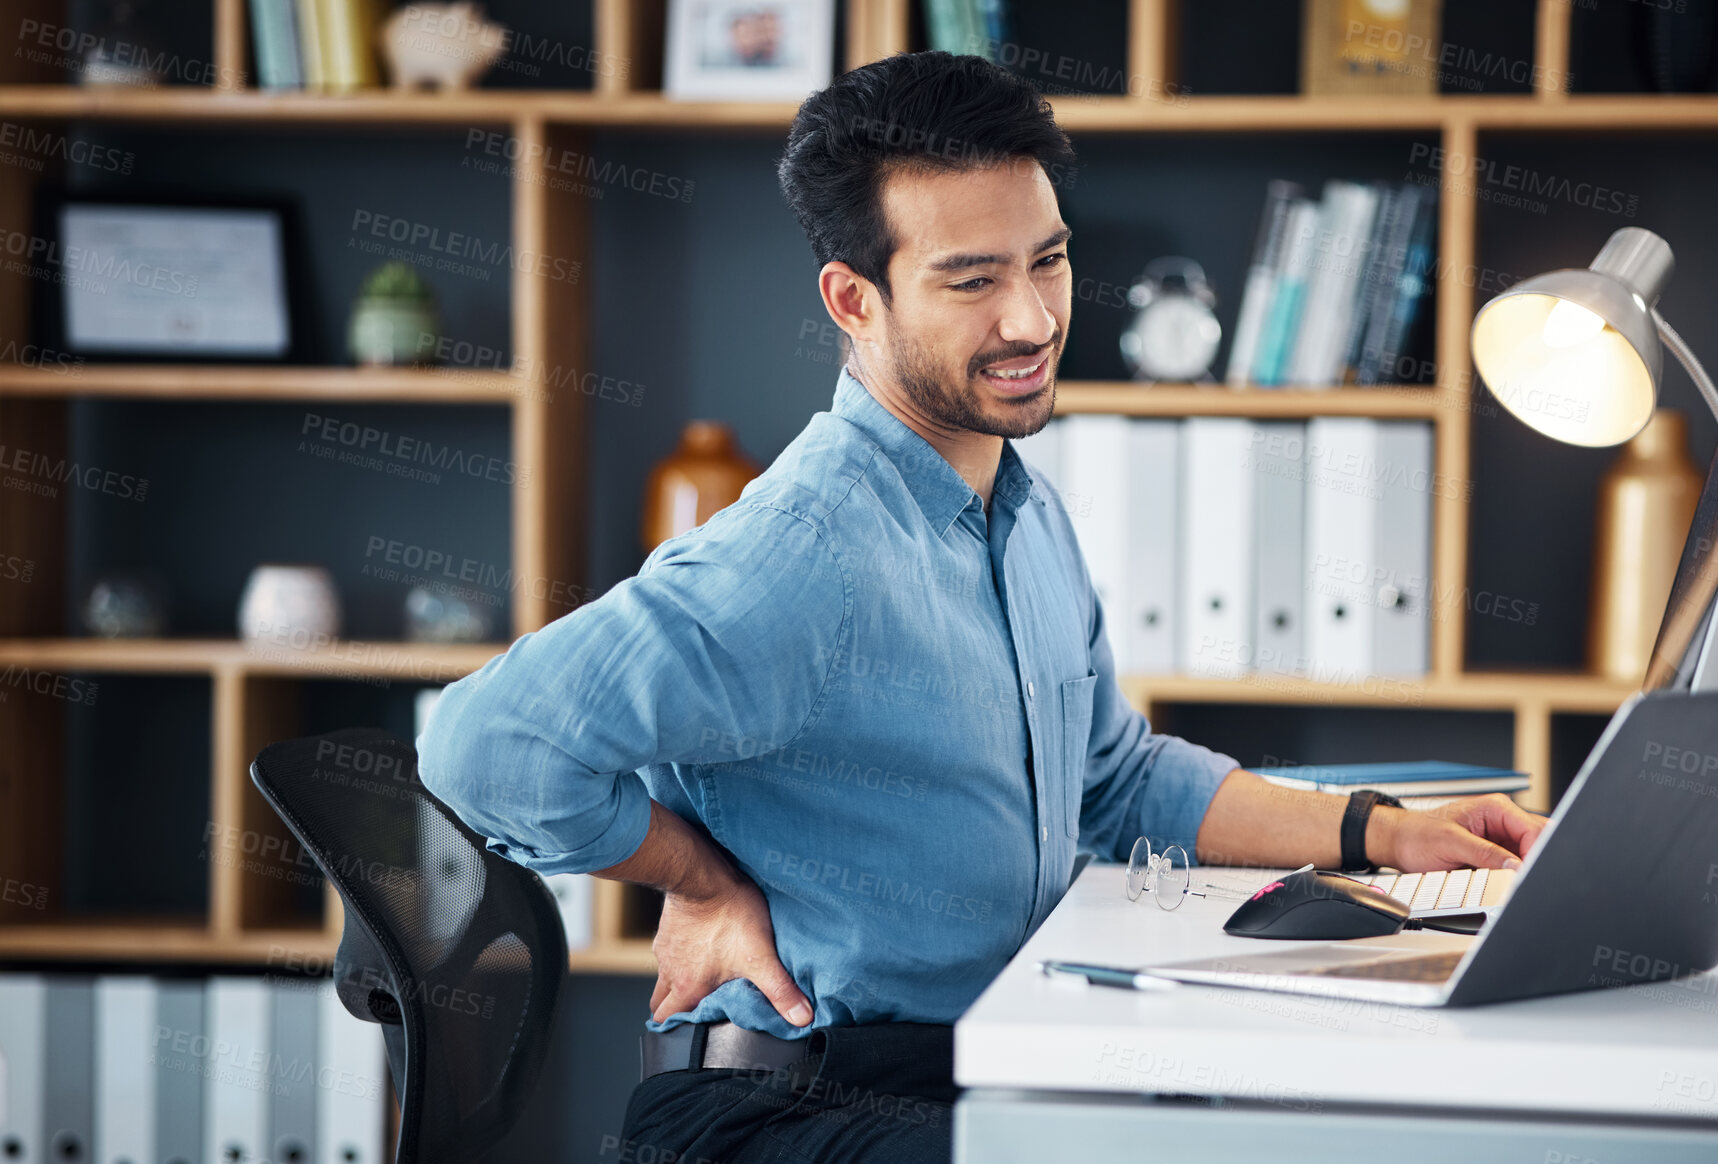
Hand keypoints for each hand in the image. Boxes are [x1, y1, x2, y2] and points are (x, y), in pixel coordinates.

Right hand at [648, 873, 812, 1027]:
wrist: (704, 875)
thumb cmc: (730, 913)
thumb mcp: (761, 957)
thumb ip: (780, 990)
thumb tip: (801, 1018)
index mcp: (688, 988)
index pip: (669, 1023)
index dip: (678, 1032)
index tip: (692, 1034)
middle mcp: (670, 973)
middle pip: (661, 1005)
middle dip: (674, 1012)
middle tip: (695, 1013)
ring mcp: (665, 951)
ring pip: (663, 979)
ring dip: (676, 985)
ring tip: (699, 983)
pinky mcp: (667, 930)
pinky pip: (667, 953)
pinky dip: (679, 958)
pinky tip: (698, 950)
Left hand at [1371, 793, 1547, 872]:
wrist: (1400, 843)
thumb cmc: (1419, 835)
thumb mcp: (1451, 843)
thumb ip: (1484, 853)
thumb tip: (1515, 866)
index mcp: (1496, 808)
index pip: (1534, 830)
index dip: (1538, 853)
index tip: (1531, 874)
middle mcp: (1502, 820)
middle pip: (1538, 841)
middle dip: (1536, 861)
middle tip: (1526, 882)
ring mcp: (1501, 838)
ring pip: (1530, 855)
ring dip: (1525, 870)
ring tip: (1514, 883)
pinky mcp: (1495, 854)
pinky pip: (1516, 866)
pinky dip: (1516, 875)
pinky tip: (1508, 882)